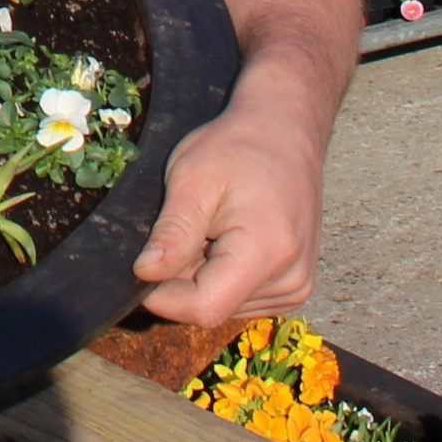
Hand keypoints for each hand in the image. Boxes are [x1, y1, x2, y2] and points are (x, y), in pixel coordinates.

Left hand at [131, 85, 325, 325]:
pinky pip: (242, 299)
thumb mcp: (191, 180)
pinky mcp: (296, 287)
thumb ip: (172, 233)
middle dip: (184, 279)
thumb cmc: (236, 148)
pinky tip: (229, 238)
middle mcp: (292, 280)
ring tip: (212, 228)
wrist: (284, 133)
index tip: (144, 265)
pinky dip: (224, 276)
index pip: (205, 308)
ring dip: (204, 277)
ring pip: (225, 306)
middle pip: (213, 307)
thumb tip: (144, 274)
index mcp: (267, 251)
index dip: (164, 297)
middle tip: (187, 228)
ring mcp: (297, 286)